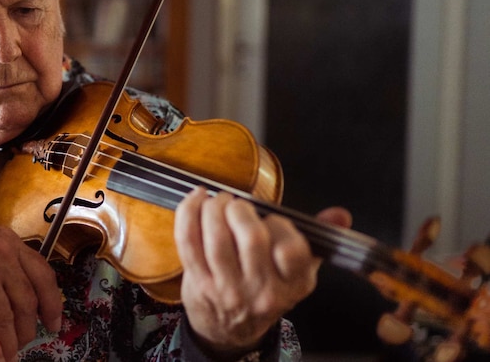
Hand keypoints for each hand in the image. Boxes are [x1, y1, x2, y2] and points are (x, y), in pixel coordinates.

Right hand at [0, 218, 62, 361]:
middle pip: (27, 302)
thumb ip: (8, 263)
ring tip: (8, 356)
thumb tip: (29, 301)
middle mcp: (1, 255)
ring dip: (9, 344)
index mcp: (11, 242)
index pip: (44, 276)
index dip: (52, 305)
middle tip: (25, 342)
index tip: (54, 322)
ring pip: (7, 318)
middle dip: (28, 329)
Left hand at [174, 189, 350, 357]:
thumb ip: (317, 237)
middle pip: (252, 238)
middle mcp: (262, 289)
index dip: (280, 225)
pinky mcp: (199, 281)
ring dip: (215, 209)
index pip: (292, 250)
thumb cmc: (263, 288)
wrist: (229, 328)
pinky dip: (189, 213)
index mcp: (293, 283)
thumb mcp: (297, 269)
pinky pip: (188, 241)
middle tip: (238, 204)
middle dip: (242, 210)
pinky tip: (197, 200)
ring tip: (218, 202)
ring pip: (217, 239)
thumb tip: (340, 215)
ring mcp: (228, 288)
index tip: (272, 219)